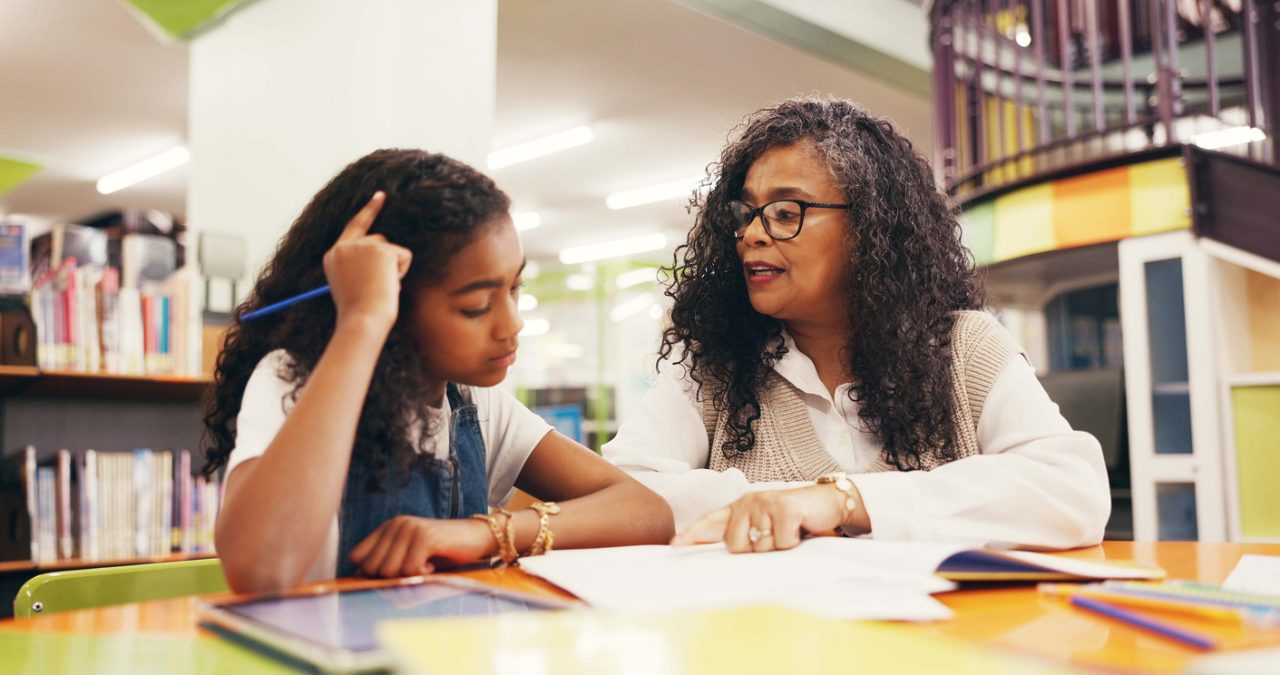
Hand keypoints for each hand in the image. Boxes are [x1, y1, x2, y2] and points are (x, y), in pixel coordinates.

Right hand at [323, 191, 412, 330]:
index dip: (367, 212)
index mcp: (333, 257)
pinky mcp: (380, 248)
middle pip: (376, 236)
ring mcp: (361, 246)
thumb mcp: (354, 287)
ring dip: (394, 269)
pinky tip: (390, 284)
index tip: (378, 196)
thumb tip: (385, 258)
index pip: (352, 229)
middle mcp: (343, 247)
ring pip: (391, 248)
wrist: (362, 320)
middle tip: (381, 194)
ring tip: (382, 287)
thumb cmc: (361, 312)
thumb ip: (362, 267)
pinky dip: (402, 271)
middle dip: (378, 214)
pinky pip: (403, 255)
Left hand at [348, 515, 494, 577]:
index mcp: (388, 526)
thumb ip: (384, 561)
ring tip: (425, 564)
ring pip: (389, 570)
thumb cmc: (442, 551)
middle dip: (391, 576)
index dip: (370, 571)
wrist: (477, 538)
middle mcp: (396, 524)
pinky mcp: (425, 537)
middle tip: (414, 567)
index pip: (356, 556)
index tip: (395, 571)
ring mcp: (411, 528)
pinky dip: (422, 574)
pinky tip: (432, 565)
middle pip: (372, 567)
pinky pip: (410, 570)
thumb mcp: (408, 554)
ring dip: (408, 575)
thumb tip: (357, 576)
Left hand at [670, 485, 849, 552]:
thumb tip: (727, 553)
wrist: (828, 502)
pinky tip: (800, 530)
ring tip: (789, 533)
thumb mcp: (767, 525)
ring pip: (761, 547)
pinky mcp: (784, 508)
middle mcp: (749, 501)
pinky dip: (793, 543)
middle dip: (756, 550)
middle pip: (736, 545)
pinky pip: (781, 543)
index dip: (692, 534)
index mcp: (741, 506)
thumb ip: (746, 535)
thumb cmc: (796, 519)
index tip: (674, 546)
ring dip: (778, 547)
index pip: (711, 520)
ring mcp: (765, 503)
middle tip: (775, 537)